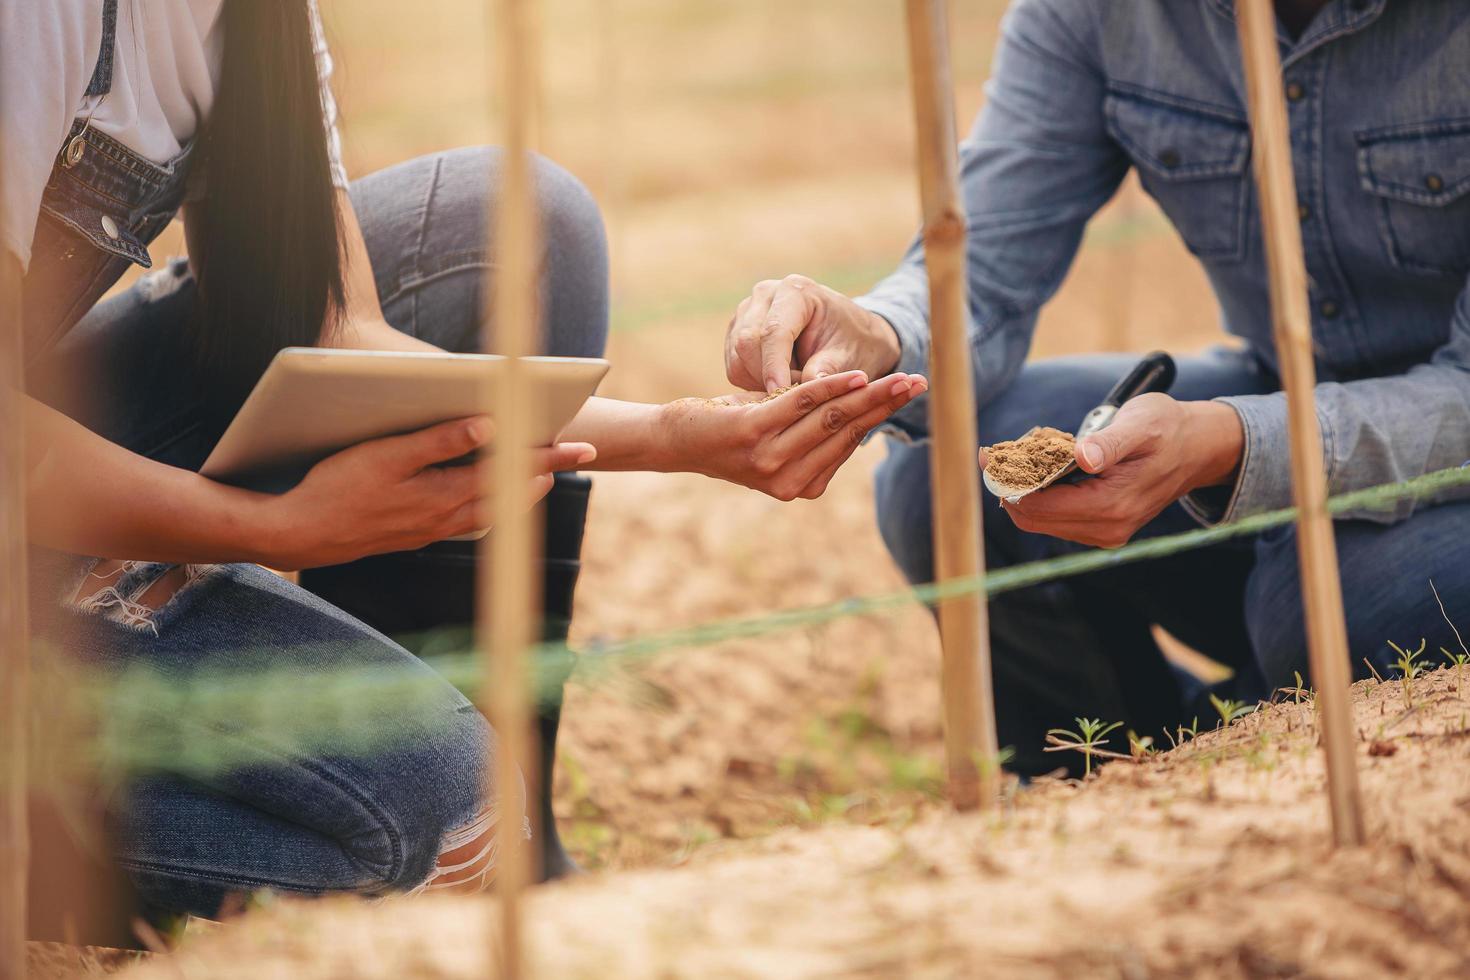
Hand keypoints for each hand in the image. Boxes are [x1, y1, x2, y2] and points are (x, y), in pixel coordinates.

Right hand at [264, 416, 595, 568]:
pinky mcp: (413, 536)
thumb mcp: (386, 455)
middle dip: (541, 474)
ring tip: (538, 478)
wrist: (299, 533)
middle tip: (573, 457)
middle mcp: (444, 518)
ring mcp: (429, 531)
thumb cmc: (337, 488)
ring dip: (516, 493)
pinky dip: (487, 509)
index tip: (583, 448)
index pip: (509, 472)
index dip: (548, 457)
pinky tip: (485, 504)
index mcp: (444, 495)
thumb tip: (489, 428)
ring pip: (489, 512)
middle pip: (507, 494)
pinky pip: (466, 524)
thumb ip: (439, 441)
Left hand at [661, 370, 927, 499]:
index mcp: (800, 486)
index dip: (881, 416)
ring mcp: (769, 460)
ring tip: (900, 379)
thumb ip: (813, 433)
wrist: (676, 439)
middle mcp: (788, 480)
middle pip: (849, 431)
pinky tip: (855, 377)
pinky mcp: (751, 432)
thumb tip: (855, 415)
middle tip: (922, 383)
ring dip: (870, 395)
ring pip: (831, 418)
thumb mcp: (778, 435)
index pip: (849, 443)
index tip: (910, 394)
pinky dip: (831, 387)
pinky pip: (799, 404)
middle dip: (888, 405)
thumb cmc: (730, 432)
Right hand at [725, 274, 902, 392]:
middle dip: (769, 377)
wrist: (849, 337)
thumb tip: (810, 386)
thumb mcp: (851, 357)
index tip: (781, 395)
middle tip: (798, 396)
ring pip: (737, 358)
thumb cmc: (854, 344)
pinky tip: (782, 382)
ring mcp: (746, 313)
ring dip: (761, 382)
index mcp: (796, 291)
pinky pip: (735, 367)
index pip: (774, 330)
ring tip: (794, 387)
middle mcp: (764, 295)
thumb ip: (829, 370)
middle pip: (747, 344)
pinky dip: (754, 383)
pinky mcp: (736, 333)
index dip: (774, 366)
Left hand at [988, 394, 1242, 547]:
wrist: (1198, 448)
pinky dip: (1040, 496)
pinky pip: (1055, 519)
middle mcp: (1106, 529)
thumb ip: (1110, 443)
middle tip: (996, 454)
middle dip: (1010, 487)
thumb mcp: (1141, 424)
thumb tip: (1082, 456)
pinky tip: (1040, 470)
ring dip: (1023, 492)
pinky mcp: (1102, 529)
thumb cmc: (1167, 429)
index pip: (1038, 508)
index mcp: (1112, 506)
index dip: (1008, 483)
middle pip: (1033, 519)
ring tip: (1018, 458)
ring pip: (1040, 521)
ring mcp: (1104, 533)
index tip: (990, 455)